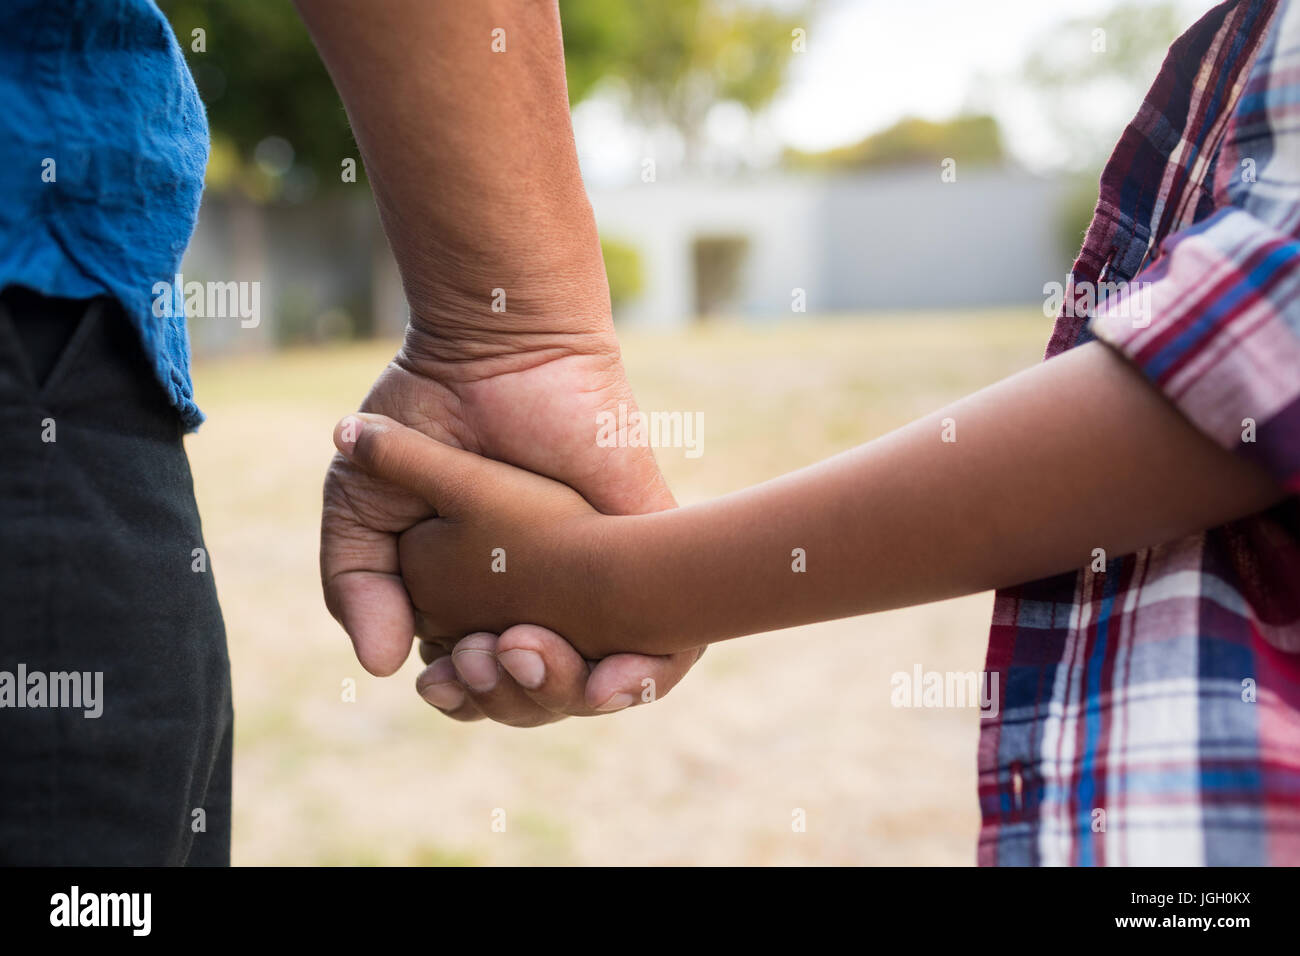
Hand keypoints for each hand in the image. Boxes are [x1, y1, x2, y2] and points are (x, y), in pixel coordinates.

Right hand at [320, 326, 703, 724]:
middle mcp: (539, 599)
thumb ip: (357, 585)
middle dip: (509, 700)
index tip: (442, 681)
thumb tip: (380, 666)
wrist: (494, 350)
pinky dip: (641, 682)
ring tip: (520, 653)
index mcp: (475, 597)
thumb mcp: (362, 507)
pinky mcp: (645, 552)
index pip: (479, 685)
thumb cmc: (425, 416)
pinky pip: (668, 649)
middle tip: (483, 660)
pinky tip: (605, 686)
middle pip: (536, 696)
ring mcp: (594, 580)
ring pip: (594, 684)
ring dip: (560, 694)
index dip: (462, 696)